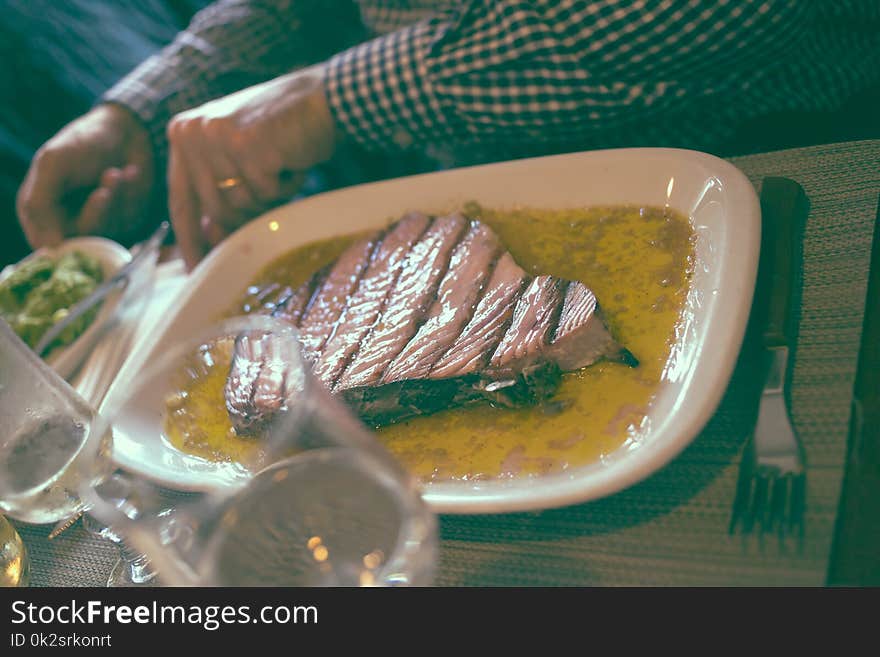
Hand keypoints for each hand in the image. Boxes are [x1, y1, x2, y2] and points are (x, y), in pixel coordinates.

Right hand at [16, 104, 154, 247]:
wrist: (125, 130)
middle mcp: (66, 221)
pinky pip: (127, 220)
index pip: (45, 245)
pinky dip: (128, 196)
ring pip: (106, 230)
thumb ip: (40, 201)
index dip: (62, 242)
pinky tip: (129, 173)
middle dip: (96, 213)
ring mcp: (96, 222)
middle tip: (104, 190)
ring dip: (113, 199)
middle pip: (80, 241)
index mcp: (39, 209)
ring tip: (115, 172)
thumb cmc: (84, 142)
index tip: (79, 225)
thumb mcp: (53, 164)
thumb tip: (48, 247)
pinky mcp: (123, 219)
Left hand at [166, 65, 339, 269]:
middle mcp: (192, 132)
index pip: (180, 200)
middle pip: (214, 210)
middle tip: (273, 189)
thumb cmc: (282, 131)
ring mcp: (217, 137)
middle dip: (248, 212)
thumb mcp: (239, 157)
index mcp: (183, 133)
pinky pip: (266, 193)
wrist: (321, 98)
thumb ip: (219, 190)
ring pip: (240, 204)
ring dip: (269, 195)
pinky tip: (291, 160)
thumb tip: (210, 237)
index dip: (190, 240)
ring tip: (282, 165)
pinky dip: (286, 185)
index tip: (198, 272)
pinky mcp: (247, 145)